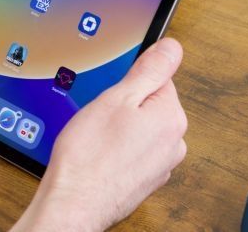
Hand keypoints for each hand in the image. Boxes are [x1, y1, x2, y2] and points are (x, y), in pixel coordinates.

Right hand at [12, 38, 186, 231]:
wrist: (74, 201)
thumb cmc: (90, 154)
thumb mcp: (116, 98)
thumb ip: (149, 70)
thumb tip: (171, 47)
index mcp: (171, 117)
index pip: (158, 78)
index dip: (128, 80)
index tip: (111, 90)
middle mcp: (173, 142)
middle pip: (149, 104)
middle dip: (123, 104)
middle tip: (99, 114)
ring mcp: (160, 164)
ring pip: (139, 128)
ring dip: (119, 127)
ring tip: (95, 136)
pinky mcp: (144, 179)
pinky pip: (132, 150)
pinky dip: (116, 148)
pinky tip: (98, 152)